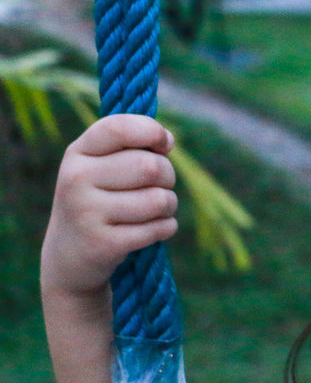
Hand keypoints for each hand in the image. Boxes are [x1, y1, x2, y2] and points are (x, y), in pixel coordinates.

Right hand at [41, 115, 177, 297]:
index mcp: (77, 153)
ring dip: (169, 206)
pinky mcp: (104, 243)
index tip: (164, 145)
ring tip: (155, 210)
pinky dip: (166, 228)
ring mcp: (86, 212)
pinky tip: (152, 230)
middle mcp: (76, 179)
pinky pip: (160, 228)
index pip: (120, 127)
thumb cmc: (99, 200)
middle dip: (168, 177)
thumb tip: (167, 139)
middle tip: (158, 187)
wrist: (69, 255)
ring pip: (160, 200)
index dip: (152, 132)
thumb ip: (132, 146)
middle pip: (151, 166)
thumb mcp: (101, 166)